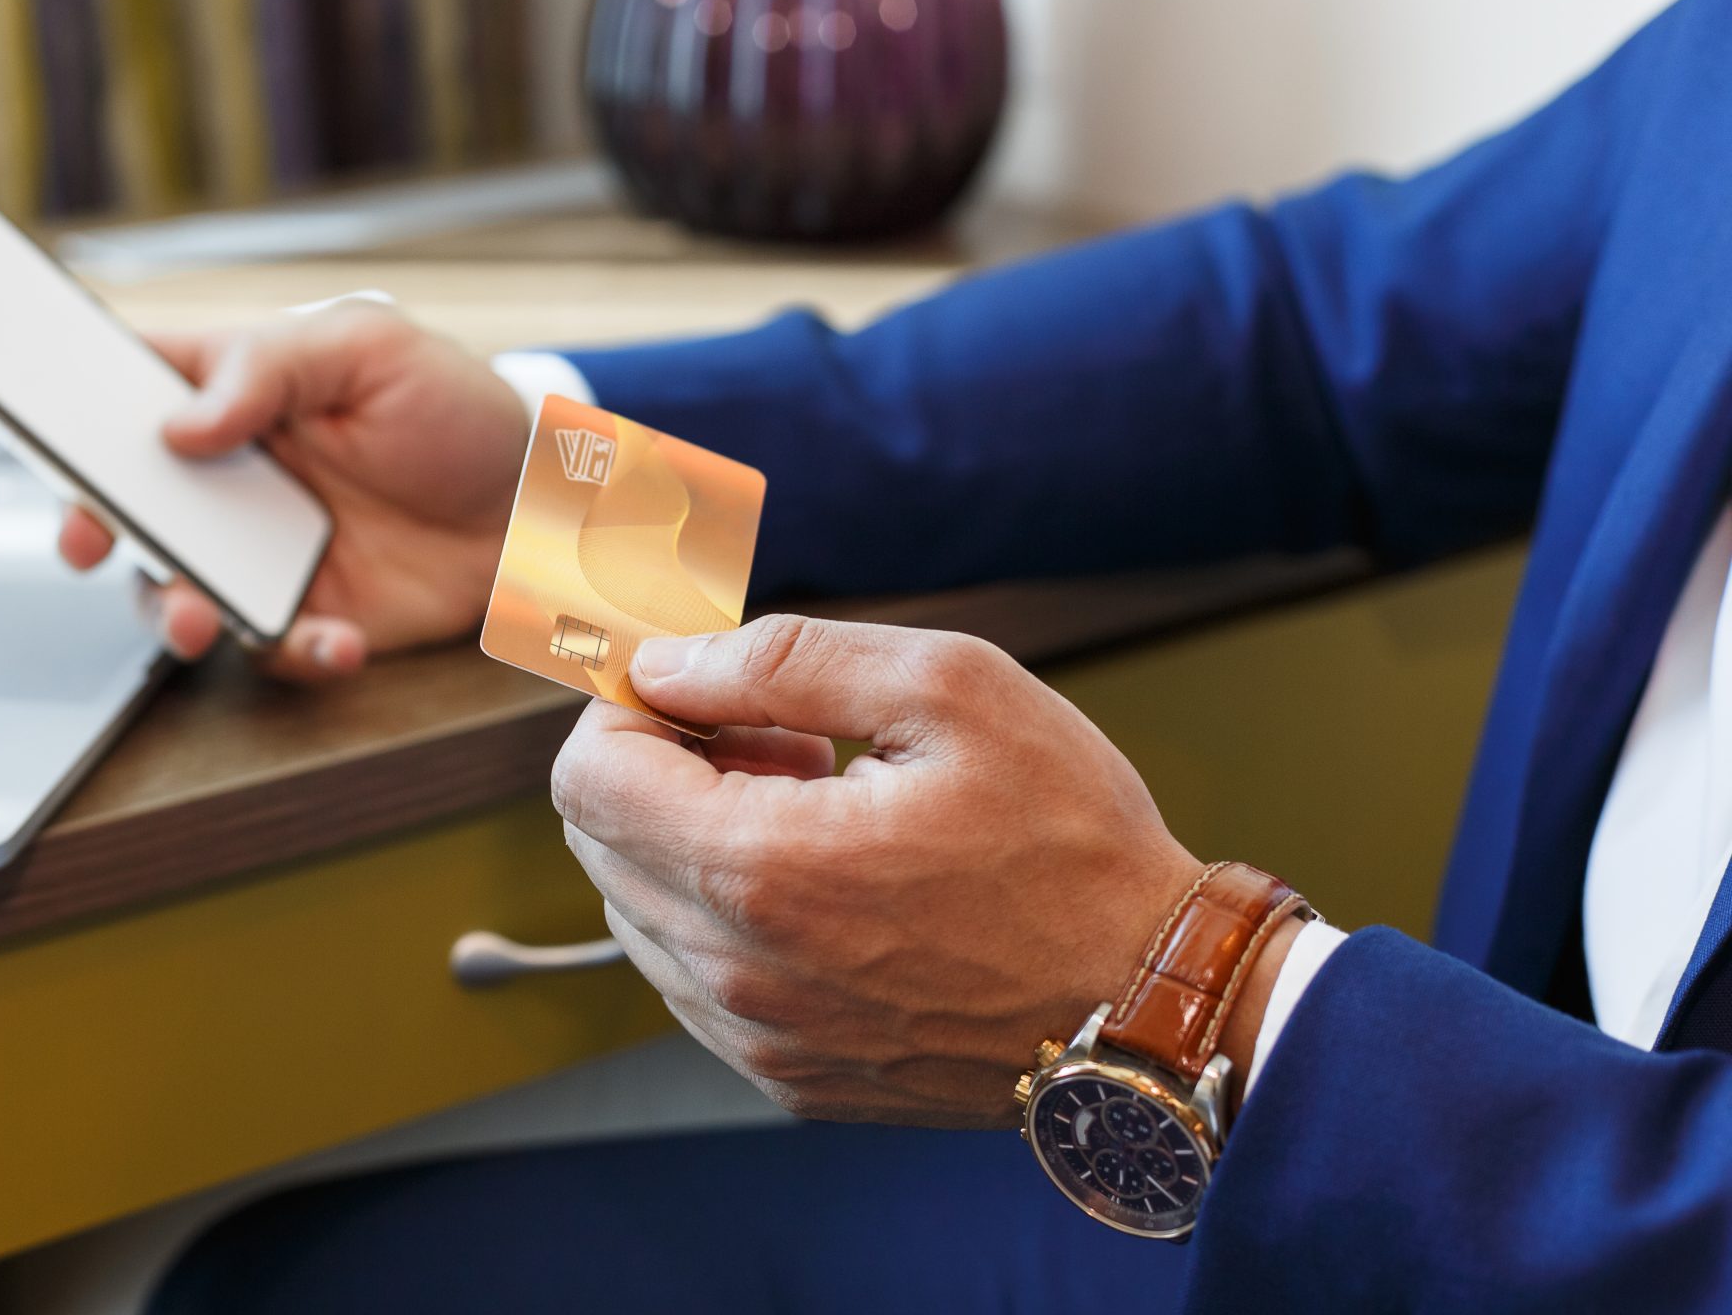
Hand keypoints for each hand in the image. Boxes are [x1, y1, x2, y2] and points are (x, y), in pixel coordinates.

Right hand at [58, 301, 526, 680]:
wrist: (542, 504)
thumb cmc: (453, 409)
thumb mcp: (368, 350)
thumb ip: (272, 368)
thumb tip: (182, 423)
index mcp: (230, 394)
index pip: (125, 392)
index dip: (69, 411)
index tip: (42, 431)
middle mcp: (228, 478)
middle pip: (127, 502)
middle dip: (93, 525)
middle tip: (90, 540)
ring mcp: (260, 552)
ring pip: (176, 589)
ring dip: (173, 608)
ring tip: (197, 618)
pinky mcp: (307, 615)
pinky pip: (272, 648)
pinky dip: (295, 653)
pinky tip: (336, 640)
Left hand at [549, 614, 1213, 1126]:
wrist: (1154, 1007)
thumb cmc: (1069, 840)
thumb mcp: (947, 689)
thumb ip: (780, 659)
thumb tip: (662, 664)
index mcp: (761, 870)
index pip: (585, 777)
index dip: (628, 710)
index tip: (706, 691)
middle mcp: (735, 972)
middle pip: (599, 843)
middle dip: (667, 770)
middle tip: (786, 743)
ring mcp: (756, 1039)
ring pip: (640, 913)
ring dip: (697, 846)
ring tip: (823, 814)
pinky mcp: (786, 1080)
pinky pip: (695, 980)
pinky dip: (731, 919)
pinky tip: (835, 888)